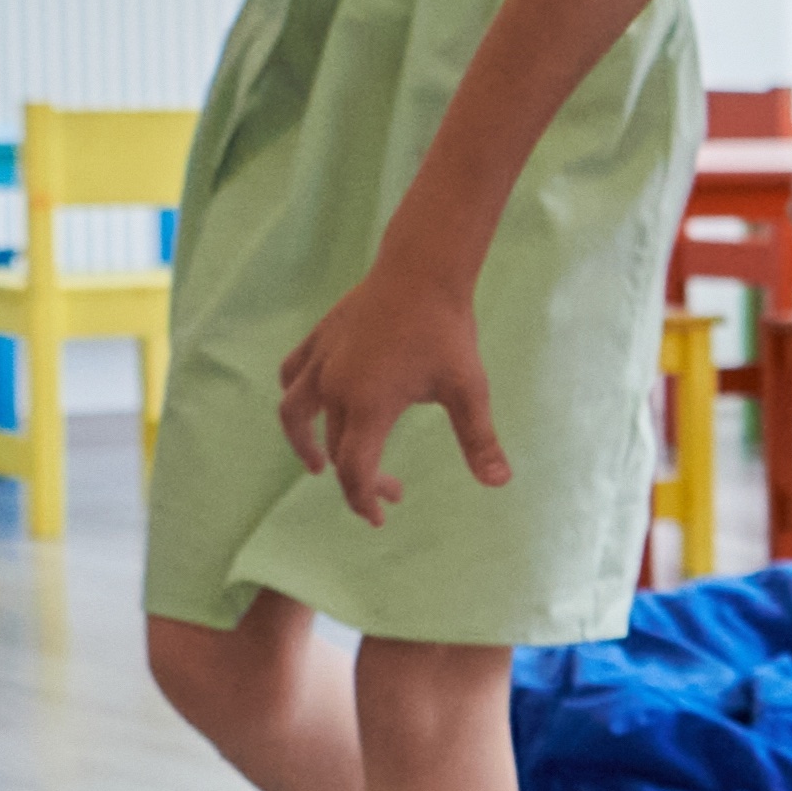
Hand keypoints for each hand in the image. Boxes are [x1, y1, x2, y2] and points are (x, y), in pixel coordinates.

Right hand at [277, 255, 502, 523]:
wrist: (421, 273)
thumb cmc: (447, 332)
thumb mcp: (469, 389)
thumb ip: (479, 439)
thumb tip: (499, 483)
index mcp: (367, 406)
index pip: (354, 470)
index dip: (363, 500)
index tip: (380, 518)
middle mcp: (334, 388)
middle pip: (335, 448)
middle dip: (359, 478)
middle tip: (391, 491)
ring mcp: (321, 362)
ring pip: (295, 414)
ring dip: (304, 444)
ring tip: (318, 465)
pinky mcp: (318, 340)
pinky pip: (292, 377)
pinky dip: (296, 399)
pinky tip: (309, 407)